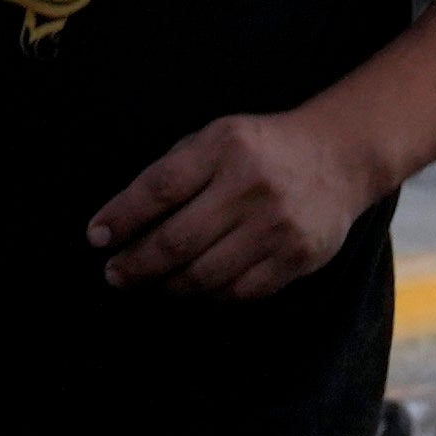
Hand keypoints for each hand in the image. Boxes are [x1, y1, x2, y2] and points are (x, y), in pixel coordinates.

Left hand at [87, 106, 381, 301]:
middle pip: (178, 240)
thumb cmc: (257, 152)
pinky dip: (209, 295)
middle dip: (136, 264)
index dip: (121, 218)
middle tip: (115, 274)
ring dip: (168, 285)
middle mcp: (253, 186)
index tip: (96, 238)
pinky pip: (240, 291)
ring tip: (151, 282)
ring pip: (205, 274)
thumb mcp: (213, 140)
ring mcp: (279, 225)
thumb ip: (169, 174)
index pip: (159, 189)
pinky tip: (194, 287)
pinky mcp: (299, 256)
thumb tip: (116, 224)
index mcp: (225, 148)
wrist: (339, 157)